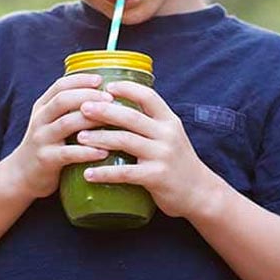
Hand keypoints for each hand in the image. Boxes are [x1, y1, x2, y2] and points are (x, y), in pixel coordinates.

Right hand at [8, 74, 114, 198]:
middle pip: (62, 100)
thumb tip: (106, 93)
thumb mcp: (52, 122)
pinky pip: (68, 153)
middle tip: (111, 98)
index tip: (100, 79)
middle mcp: (40, 120)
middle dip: (88, 96)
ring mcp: (41, 139)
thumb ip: (71, 109)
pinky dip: (87, 152)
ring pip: (66, 124)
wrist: (22, 175)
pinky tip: (104, 152)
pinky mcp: (46, 160)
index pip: (60, 86)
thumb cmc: (48, 145)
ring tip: (113, 120)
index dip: (80, 80)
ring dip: (91, 120)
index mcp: (43, 107)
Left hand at [74, 80, 215, 217]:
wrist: (200, 192)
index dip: (127, 88)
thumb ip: (151, 124)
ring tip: (79, 138)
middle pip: (131, 117)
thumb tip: (119, 107)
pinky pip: (125, 173)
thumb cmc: (179, 162)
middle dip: (104, 110)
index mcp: (170, 121)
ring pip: (125, 141)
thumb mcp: (171, 136)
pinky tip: (87, 173)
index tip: (105, 86)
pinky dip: (104, 173)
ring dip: (99, 138)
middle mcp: (167, 135)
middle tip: (82, 108)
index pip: (148, 96)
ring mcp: (162, 155)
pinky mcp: (156, 177)